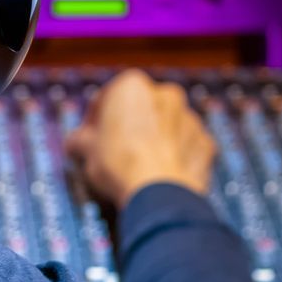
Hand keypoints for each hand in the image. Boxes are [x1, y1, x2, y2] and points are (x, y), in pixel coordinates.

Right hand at [65, 69, 215, 207]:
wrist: (160, 195)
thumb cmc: (120, 165)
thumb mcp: (86, 150)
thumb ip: (79, 140)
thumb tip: (75, 143)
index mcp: (132, 86)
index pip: (107, 98)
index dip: (96, 119)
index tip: (90, 137)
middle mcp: (165, 94)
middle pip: (141, 109)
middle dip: (129, 126)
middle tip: (115, 151)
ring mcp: (190, 118)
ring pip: (167, 126)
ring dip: (155, 140)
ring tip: (139, 166)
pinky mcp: (206, 143)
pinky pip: (187, 146)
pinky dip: (177, 156)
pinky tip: (162, 174)